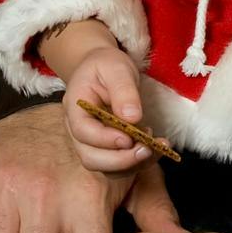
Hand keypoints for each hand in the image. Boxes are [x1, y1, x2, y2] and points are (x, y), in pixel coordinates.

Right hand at [63, 46, 161, 172]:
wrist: (103, 69)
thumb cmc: (106, 65)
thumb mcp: (116, 67)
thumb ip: (123, 90)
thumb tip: (132, 118)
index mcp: (75, 107)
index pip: (83, 131)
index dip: (105, 140)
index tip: (129, 138)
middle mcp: (78, 130)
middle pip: (90, 157)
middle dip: (120, 160)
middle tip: (147, 149)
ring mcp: (91, 143)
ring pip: (105, 167)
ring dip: (131, 164)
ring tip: (156, 148)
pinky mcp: (107, 149)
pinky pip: (119, 165)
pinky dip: (138, 162)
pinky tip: (156, 149)